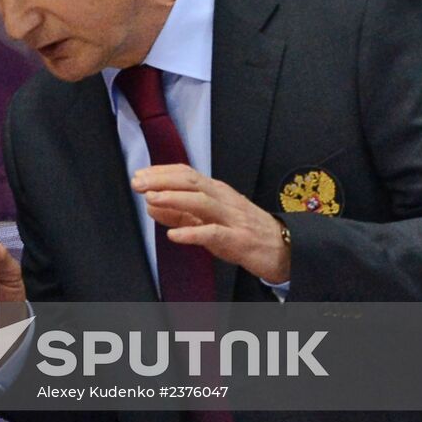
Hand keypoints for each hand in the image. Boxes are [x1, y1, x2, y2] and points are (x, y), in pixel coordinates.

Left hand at [132, 164, 289, 282]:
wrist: (284, 249)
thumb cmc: (243, 230)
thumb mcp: (209, 219)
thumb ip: (180, 213)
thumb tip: (150, 205)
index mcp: (216, 190)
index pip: (186, 173)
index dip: (161, 172)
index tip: (138, 175)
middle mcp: (224, 199)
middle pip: (191, 182)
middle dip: (162, 180)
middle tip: (137, 183)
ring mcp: (232, 218)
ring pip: (202, 202)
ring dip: (174, 199)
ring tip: (150, 199)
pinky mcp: (239, 240)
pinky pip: (214, 234)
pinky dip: (192, 233)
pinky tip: (174, 234)